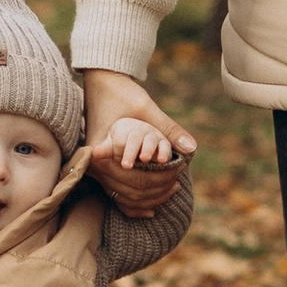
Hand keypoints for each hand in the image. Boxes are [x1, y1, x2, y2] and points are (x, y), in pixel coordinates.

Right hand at [80, 67, 195, 209]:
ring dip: (149, 196)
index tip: (175, 176)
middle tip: (178, 183)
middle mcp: (96, 160)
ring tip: (172, 187)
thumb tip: (191, 148)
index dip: (156, 180)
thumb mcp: (146, 108)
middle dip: (156, 189)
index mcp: (103, 146)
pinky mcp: (101, 165)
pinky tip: (151, 207)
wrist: (101, 79)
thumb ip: (167, 129)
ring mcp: (96, 165)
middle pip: (128, 188)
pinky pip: (117, 192)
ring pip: (123, 195)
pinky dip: (134, 201)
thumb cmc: (121, 91)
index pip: (130, 176)